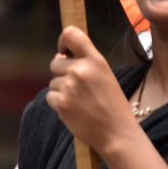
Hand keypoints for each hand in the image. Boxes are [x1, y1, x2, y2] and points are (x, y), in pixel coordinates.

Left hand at [46, 27, 138, 157]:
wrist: (117, 134)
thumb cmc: (112, 105)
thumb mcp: (105, 76)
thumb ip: (85, 63)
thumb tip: (59, 56)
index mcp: (95, 60)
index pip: (71, 34)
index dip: (63, 40)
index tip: (63, 51)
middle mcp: (80, 70)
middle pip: (55, 63)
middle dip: (62, 74)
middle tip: (79, 88)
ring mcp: (69, 86)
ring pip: (53, 82)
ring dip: (62, 91)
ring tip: (81, 102)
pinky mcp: (60, 102)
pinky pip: (50, 96)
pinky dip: (58, 103)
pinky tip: (74, 110)